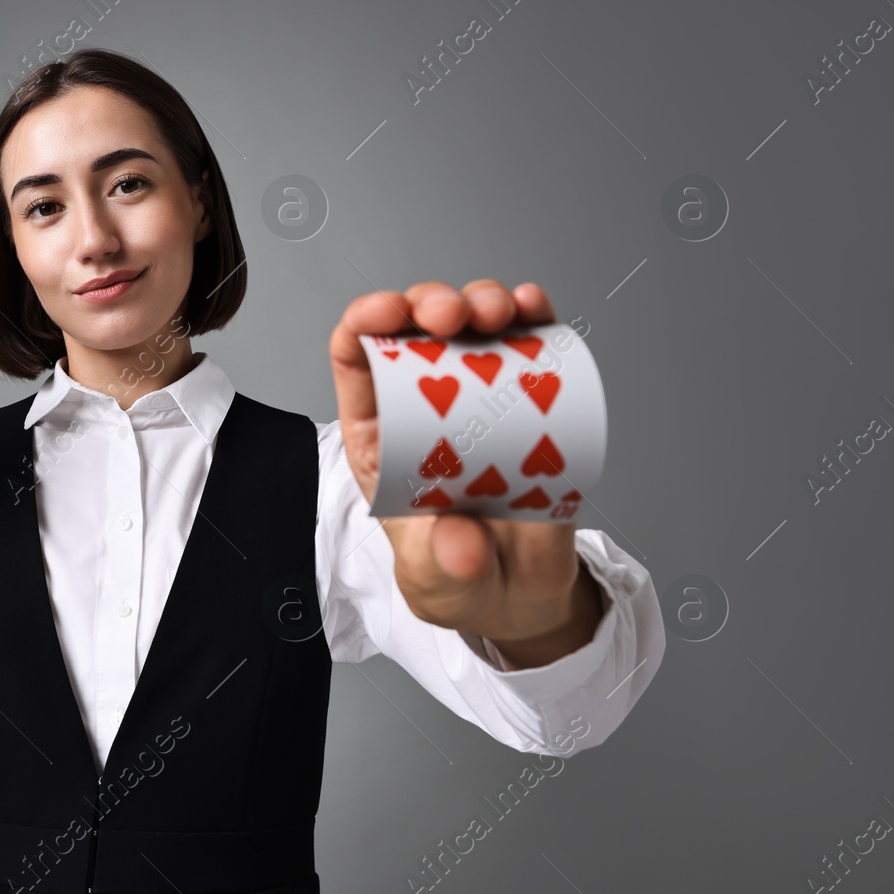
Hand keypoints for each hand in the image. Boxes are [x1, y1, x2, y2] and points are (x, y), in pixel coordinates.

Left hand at [328, 280, 587, 646]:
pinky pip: (533, 345)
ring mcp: (482, 397)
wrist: (521, 593)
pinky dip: (534, 315)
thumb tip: (460, 540)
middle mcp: (427, 406)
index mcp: (381, 436)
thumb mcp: (435, 584)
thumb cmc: (460, 579)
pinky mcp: (535, 400)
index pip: (358, 362)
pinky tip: (535, 307)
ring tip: (498, 313)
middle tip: (453, 317)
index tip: (387, 313)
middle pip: (417, 330)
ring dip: (483, 300)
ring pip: (473, 325)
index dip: (365, 323)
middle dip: (431, 304)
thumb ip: (440, 565)